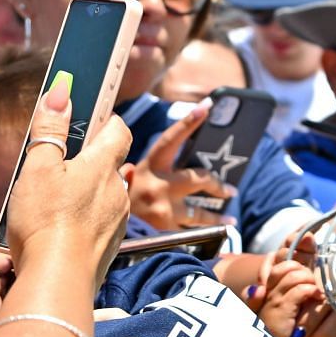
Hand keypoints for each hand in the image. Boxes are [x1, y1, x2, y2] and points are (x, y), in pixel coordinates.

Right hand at [4, 71, 132, 274]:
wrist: (56, 281)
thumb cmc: (45, 222)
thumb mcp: (38, 167)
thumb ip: (50, 129)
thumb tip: (62, 91)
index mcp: (102, 164)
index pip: (118, 128)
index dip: (104, 119)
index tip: (86, 118)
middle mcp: (118, 190)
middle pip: (109, 163)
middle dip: (87, 160)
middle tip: (57, 164)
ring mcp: (117, 220)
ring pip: (104, 194)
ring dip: (84, 192)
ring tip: (53, 201)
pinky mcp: (109, 245)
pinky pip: (99, 222)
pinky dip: (83, 219)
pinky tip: (60, 227)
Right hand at [125, 104, 233, 230]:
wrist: (104, 224)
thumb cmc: (123, 194)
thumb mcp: (133, 174)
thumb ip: (155, 165)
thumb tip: (177, 153)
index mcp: (149, 166)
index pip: (171, 139)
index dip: (188, 122)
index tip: (207, 106)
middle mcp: (158, 185)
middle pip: (198, 178)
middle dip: (217, 184)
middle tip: (231, 190)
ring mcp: (163, 209)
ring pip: (199, 212)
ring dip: (217, 216)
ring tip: (231, 219)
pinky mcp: (166, 229)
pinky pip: (193, 229)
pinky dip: (208, 229)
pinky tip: (222, 230)